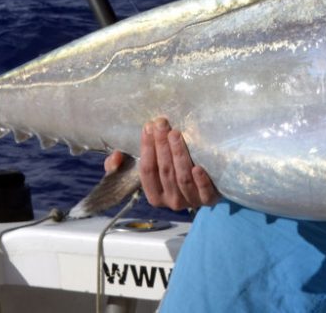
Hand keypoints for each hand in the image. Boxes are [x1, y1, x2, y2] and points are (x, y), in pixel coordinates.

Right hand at [104, 117, 219, 210]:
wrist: (207, 188)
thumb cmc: (173, 174)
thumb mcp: (150, 171)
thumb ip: (123, 166)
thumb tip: (116, 157)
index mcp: (155, 195)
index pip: (147, 171)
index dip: (146, 149)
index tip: (148, 127)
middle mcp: (171, 201)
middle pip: (165, 172)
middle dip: (162, 146)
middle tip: (162, 124)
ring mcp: (190, 201)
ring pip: (182, 178)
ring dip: (179, 155)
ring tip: (176, 134)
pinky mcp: (209, 199)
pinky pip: (204, 192)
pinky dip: (201, 180)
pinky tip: (198, 167)